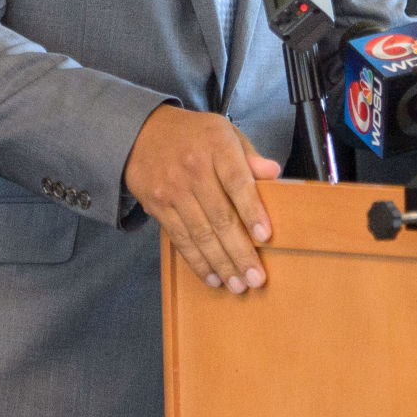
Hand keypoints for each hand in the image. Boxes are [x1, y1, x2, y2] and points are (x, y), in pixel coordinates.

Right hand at [123, 104, 279, 294]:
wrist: (142, 133)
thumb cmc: (194, 135)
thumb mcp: (225, 132)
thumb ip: (250, 156)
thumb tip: (274, 174)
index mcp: (216, 145)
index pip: (237, 181)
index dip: (252, 210)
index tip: (265, 236)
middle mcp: (193, 169)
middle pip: (220, 216)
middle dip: (240, 251)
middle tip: (256, 278)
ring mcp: (173, 190)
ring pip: (200, 233)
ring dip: (221, 263)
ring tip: (238, 284)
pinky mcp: (157, 206)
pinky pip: (180, 239)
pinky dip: (197, 261)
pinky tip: (213, 277)